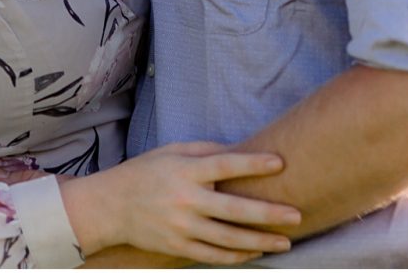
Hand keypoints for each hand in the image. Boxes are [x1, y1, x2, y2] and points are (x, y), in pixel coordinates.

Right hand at [60, 141, 300, 263]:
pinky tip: (256, 252)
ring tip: (286, 242)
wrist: (111, 206)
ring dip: (260, 241)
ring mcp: (181, 227)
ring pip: (228, 239)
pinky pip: (214, 255)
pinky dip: (238, 255)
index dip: (252, 163)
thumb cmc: (146, 172)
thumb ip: (205, 151)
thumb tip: (241, 151)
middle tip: (297, 215)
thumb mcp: (171, 152)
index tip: (280, 162)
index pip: (224, 165)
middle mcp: (184, 200)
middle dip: (268, 214)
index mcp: (183, 170)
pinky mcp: (178, 247)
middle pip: (233, 210)